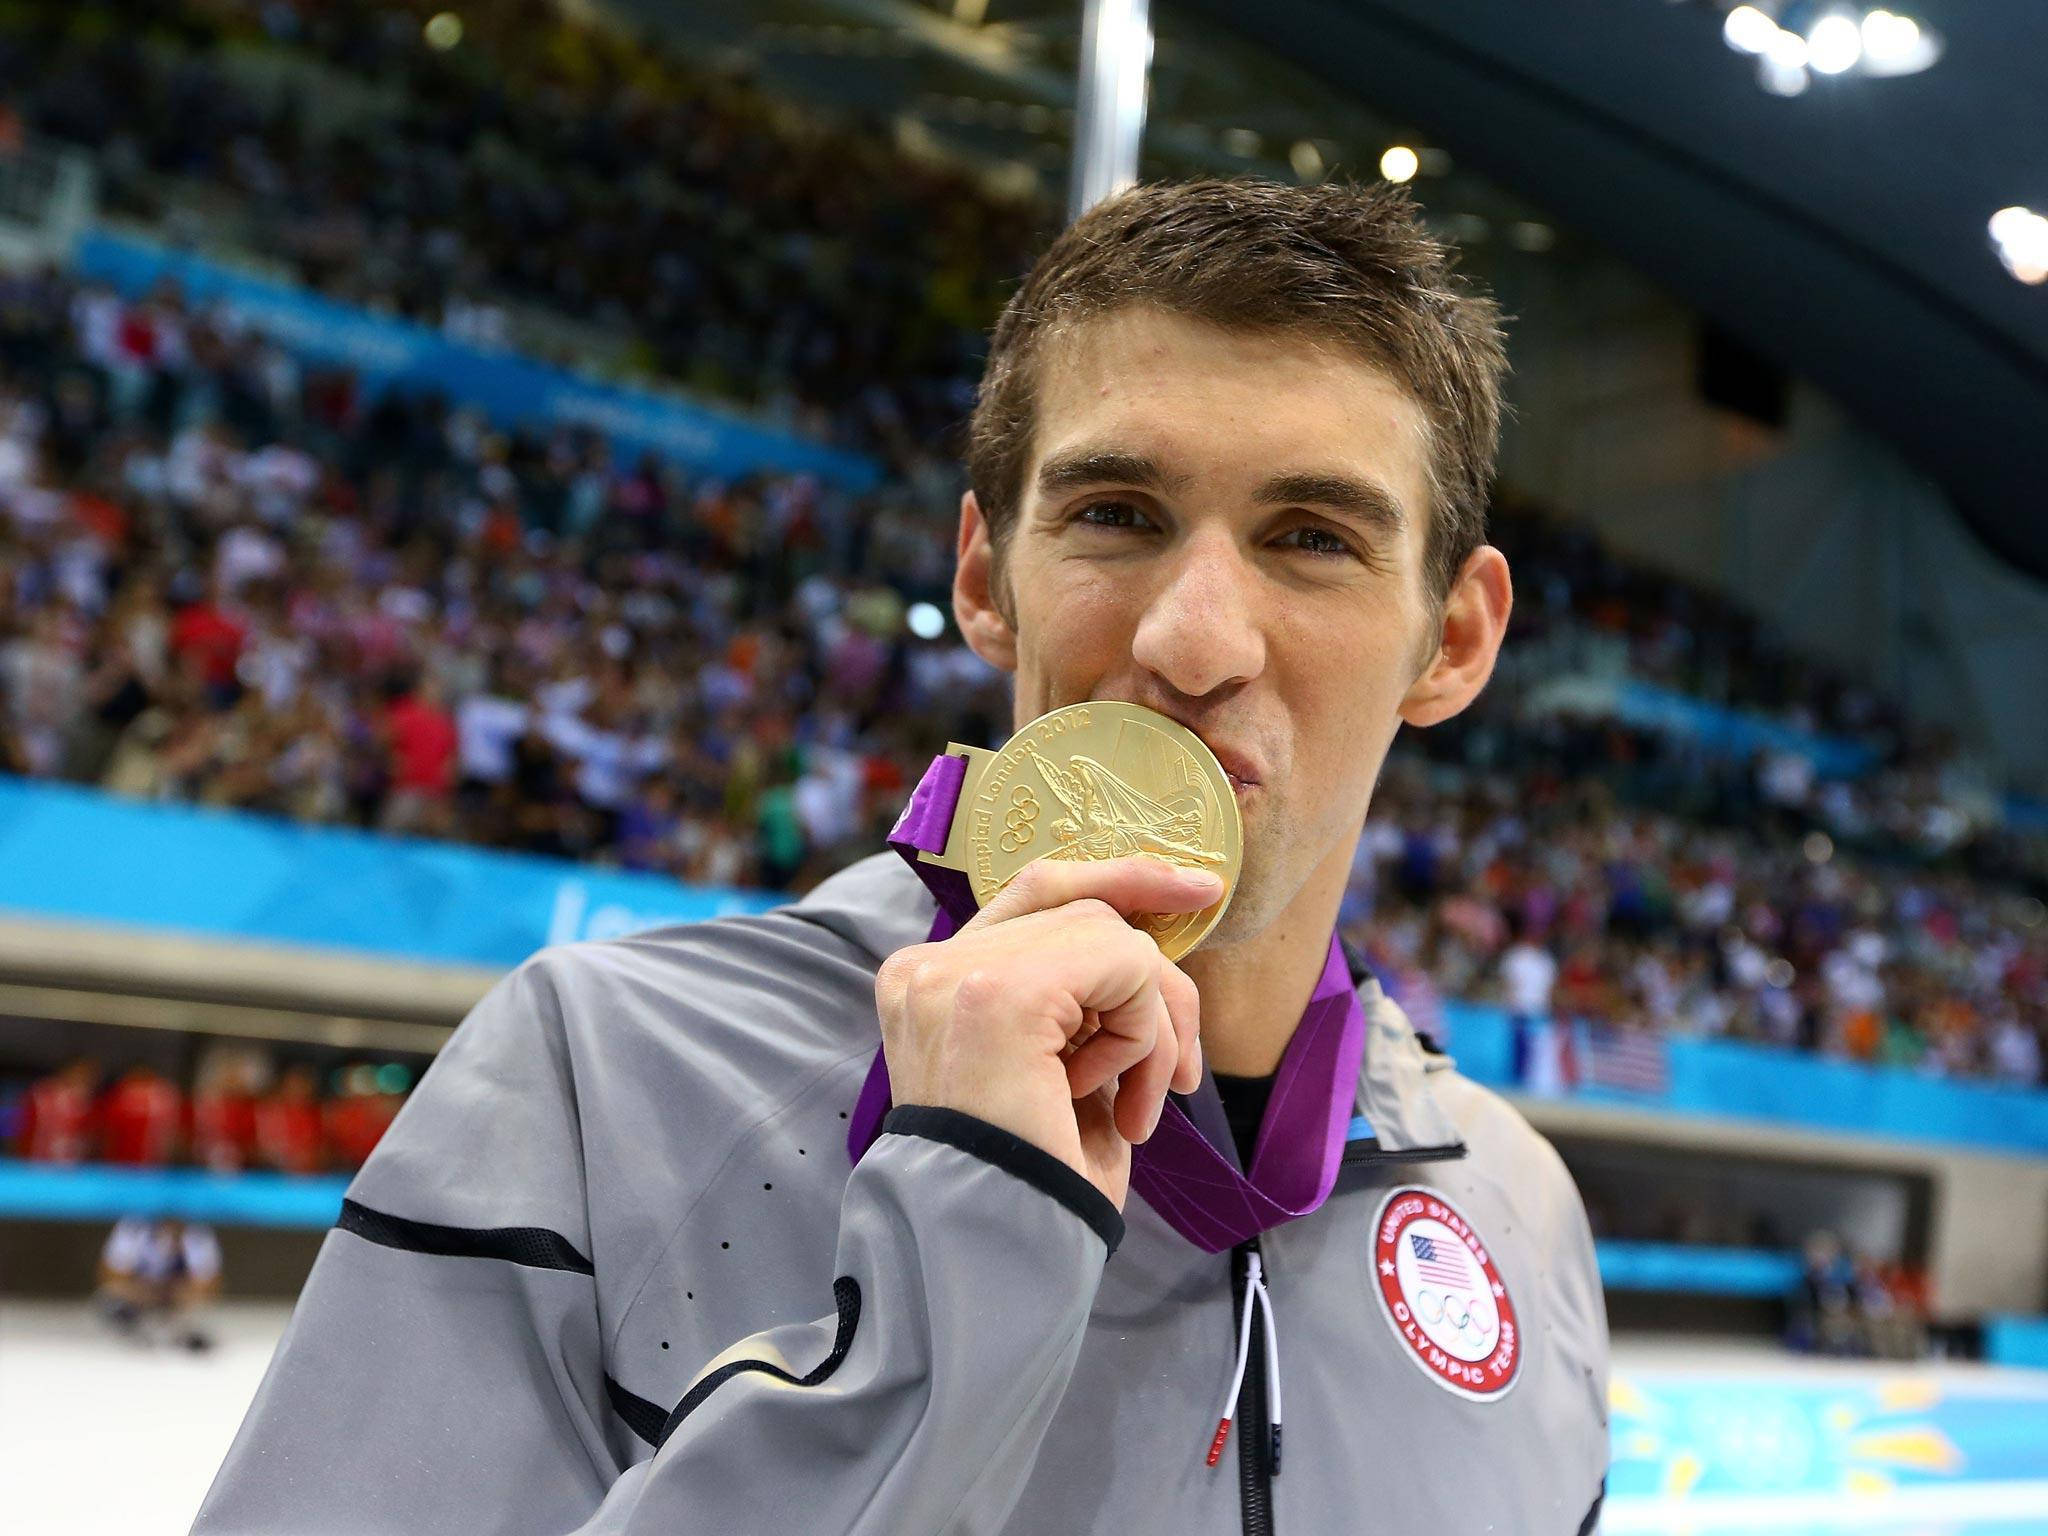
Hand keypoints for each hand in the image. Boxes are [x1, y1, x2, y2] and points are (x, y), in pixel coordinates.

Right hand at [875, 856, 1213, 1206]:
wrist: (993, 1255)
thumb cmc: (1028, 1185)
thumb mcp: (1059, 1076)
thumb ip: (1081, 1007)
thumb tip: (1153, 955)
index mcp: (931, 982)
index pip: (1037, 891)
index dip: (1120, 878)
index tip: (1197, 889)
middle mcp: (929, 967)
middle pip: (1084, 909)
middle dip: (1156, 984)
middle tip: (1182, 1075)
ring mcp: (957, 974)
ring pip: (1113, 938)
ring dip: (1150, 1029)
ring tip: (1134, 1109)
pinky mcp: (1001, 994)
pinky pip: (1126, 969)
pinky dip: (1143, 1038)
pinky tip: (1115, 1106)